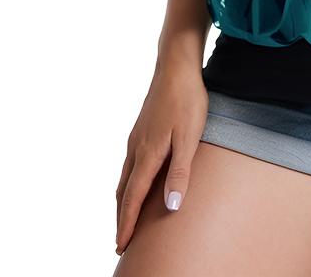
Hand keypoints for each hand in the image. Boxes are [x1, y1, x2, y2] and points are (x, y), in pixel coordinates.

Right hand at [115, 57, 208, 254]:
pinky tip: (137, 182)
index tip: (121, 245)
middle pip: (123, 191)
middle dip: (121, 217)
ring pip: (125, 177)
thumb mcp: (190, 138)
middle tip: (121, 241)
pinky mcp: (141, 130)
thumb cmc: (187, 101)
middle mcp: (136, 149)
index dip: (126, 224)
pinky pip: (129, 164)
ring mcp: (136, 138)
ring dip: (123, 201)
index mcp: (147, 154)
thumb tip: (172, 207)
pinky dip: (128, 183)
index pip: (132, 198)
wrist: (176, 66)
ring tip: (126, 218)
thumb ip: (180, 172)